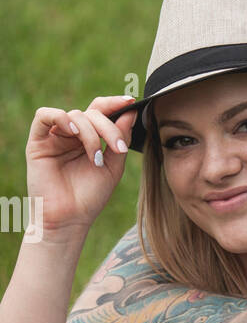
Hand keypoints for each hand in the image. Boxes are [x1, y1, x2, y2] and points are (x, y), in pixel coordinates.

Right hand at [25, 94, 137, 236]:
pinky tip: (74, 133)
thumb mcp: (113, 166)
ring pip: (75, 115)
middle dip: (109, 127)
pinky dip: (61, 118)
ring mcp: (55, 137)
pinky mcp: (38, 142)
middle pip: (92, 113)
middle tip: (119, 148)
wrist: (70, 220)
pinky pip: (44, 115)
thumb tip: (130, 111)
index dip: (115, 103)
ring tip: (96, 158)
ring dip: (91, 134)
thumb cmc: (90, 197)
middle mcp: (72, 135)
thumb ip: (120, 138)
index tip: (131, 102)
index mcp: (90, 138)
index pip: (101, 111)